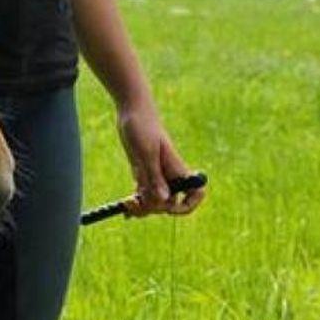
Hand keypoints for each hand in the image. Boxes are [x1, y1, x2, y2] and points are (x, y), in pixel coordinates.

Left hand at [114, 97, 204, 217]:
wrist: (132, 111)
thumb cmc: (142, 127)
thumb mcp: (146, 153)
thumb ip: (154, 176)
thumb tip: (164, 201)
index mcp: (178, 170)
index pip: (195, 195)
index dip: (186, 206)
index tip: (168, 208)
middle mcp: (170, 175)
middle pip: (169, 203)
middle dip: (153, 208)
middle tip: (132, 203)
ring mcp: (157, 175)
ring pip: (155, 201)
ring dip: (143, 207)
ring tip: (126, 205)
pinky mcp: (144, 173)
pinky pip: (144, 194)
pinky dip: (136, 201)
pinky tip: (125, 205)